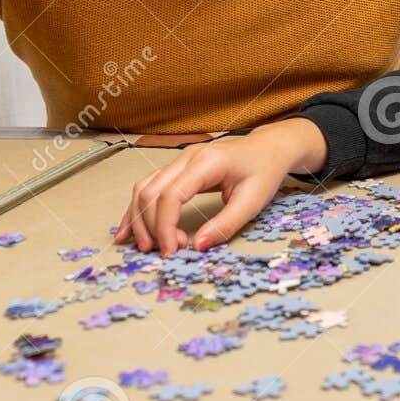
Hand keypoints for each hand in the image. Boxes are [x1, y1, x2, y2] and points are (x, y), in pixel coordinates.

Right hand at [112, 118, 329, 256]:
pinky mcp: (177, 167)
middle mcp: (187, 157)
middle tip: (165, 252)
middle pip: (151, 192)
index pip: (171, 195)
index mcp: (207, 162)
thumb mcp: (253, 201)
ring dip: (139, 218)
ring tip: (144, 246)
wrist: (268, 148)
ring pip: (144, 188)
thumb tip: (198, 246)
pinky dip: (138, 208)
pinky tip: (130, 229)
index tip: (170, 251)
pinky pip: (150, 186)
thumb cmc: (264, 171)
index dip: (165, 227)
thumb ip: (226, 224)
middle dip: (150, 226)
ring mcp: (179, 160)